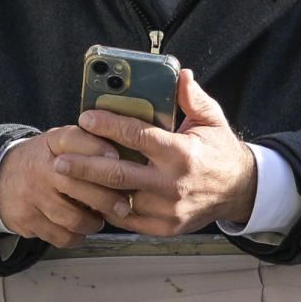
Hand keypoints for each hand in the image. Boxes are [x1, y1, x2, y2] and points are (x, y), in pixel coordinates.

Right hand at [0, 128, 117, 247]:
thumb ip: (88, 143)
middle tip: (122, 207)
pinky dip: (76, 236)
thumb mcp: (60, 143)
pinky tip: (79, 229)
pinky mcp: (26, 219)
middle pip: (79, 185)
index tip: (117, 158)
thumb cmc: (44, 161)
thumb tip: (125, 155)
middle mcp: (40, 168)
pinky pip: (61, 236)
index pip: (74, 140)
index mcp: (51, 143)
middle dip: (107, 200)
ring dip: (93, 223)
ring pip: (73, 218)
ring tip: (99, 219)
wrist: (0, 177)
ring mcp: (31, 195)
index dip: (97, 148)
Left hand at [59, 69, 258, 234]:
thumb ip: (192, 98)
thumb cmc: (220, 152)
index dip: (109, 125)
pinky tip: (92, 196)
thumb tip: (180, 74)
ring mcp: (168, 209)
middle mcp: (173, 183)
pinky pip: (127, 218)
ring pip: (118, 200)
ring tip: (68, 179)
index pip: (138, 136)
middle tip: (60, 159)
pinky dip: (107, 207)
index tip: (86, 118)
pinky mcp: (165, 227)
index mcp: (182, 153)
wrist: (240, 192)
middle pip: (118, 174)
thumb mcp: (212, 120)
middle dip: (84, 166)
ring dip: (90, 190)